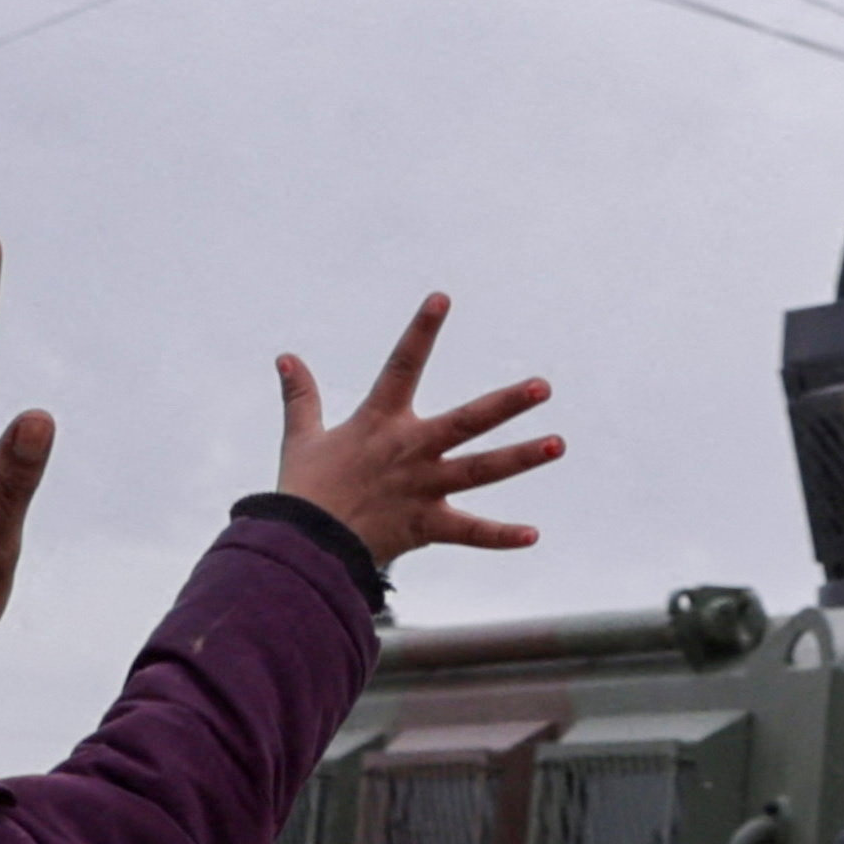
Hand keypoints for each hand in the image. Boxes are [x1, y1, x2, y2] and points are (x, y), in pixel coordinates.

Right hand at [274, 297, 559, 564]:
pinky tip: (533, 535)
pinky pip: (470, 533)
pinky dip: (500, 537)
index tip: (442, 298)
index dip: (421, 330)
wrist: (303, 546)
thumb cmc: (305, 491)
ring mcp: (423, 488)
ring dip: (521, 457)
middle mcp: (409, 450)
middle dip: (506, 403)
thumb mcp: (302, 438)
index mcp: (379, 421)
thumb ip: (301, 397)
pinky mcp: (426, 525)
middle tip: (543, 387)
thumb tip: (285, 358)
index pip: (402, 364)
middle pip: (467, 422)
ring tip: (557, 444)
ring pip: (481, 470)